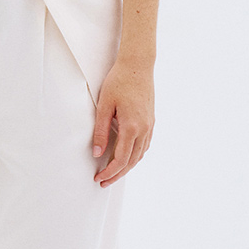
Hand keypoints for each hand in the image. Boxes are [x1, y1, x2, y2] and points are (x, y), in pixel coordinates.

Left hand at [92, 58, 153, 186]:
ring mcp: (150, 126)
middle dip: (117, 175)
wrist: (138, 66)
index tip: (99, 178)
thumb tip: (96, 153)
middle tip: (103, 182)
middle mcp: (144, 129)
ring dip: (127, 167)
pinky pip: (145, 146)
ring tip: (113, 173)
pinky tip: (126, 157)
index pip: (121, 159)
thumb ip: (100, 131)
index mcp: (132, 127)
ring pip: (140, 155)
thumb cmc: (119, 82)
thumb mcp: (104, 106)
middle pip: (131, 162)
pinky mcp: (151, 121)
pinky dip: (135, 156)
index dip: (109, 172)